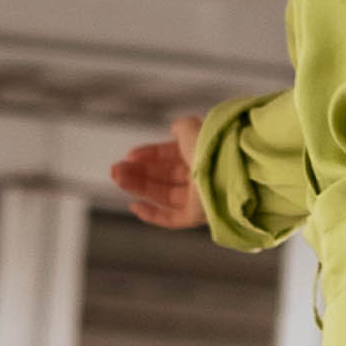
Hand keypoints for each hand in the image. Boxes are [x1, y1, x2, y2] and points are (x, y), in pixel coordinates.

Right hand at [112, 110, 206, 228]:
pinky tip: (134, 205)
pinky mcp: (198, 215)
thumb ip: (180, 127)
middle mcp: (200, 175)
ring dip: (139, 187)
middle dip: (138, 173)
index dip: (149, 155)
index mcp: (200, 153)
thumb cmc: (212, 144)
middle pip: (164, 177)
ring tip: (118, 179)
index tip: (130, 155)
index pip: (171, 156)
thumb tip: (174, 128)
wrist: (229, 166)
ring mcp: (200, 197)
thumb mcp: (191, 127)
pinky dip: (153, 214)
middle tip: (116, 170)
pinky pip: (173, 218)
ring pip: (164, 194)